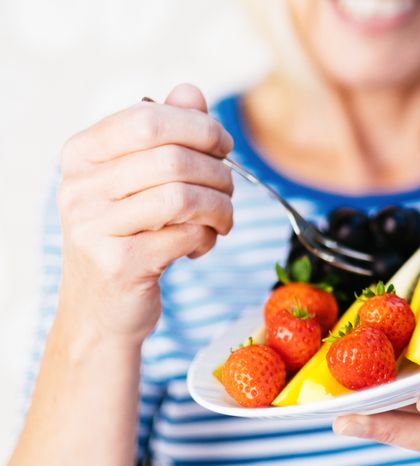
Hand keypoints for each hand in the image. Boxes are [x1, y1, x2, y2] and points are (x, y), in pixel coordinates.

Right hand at [57, 83, 233, 341]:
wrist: (101, 308)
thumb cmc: (128, 234)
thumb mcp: (139, 179)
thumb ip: (165, 132)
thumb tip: (190, 91)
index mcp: (82, 154)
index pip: (149, 119)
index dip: (199, 127)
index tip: (222, 146)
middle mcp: (79, 187)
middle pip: (173, 159)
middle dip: (218, 174)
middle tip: (228, 191)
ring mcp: (94, 227)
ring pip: (184, 198)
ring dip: (220, 208)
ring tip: (221, 220)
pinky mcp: (119, 264)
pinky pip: (187, 235)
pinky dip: (207, 238)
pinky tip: (200, 245)